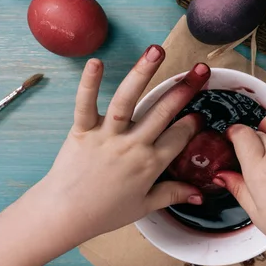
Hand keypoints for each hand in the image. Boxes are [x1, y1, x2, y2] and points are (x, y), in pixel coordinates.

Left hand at [40, 45, 210, 242]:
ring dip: (143, 73)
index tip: (201, 113)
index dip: (192, 124)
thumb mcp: (144, 207)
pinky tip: (96, 62)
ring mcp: (107, 136)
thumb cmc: (104, 212)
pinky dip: (89, 83)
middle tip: (200, 71)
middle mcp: (133, 146)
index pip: (179, 137)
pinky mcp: (82, 130)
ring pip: (128, 100)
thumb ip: (173, 194)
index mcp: (150, 164)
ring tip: (157, 50)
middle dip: (184, 90)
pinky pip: (86, 104)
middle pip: (163, 113)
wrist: (64, 215)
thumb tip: (200, 194)